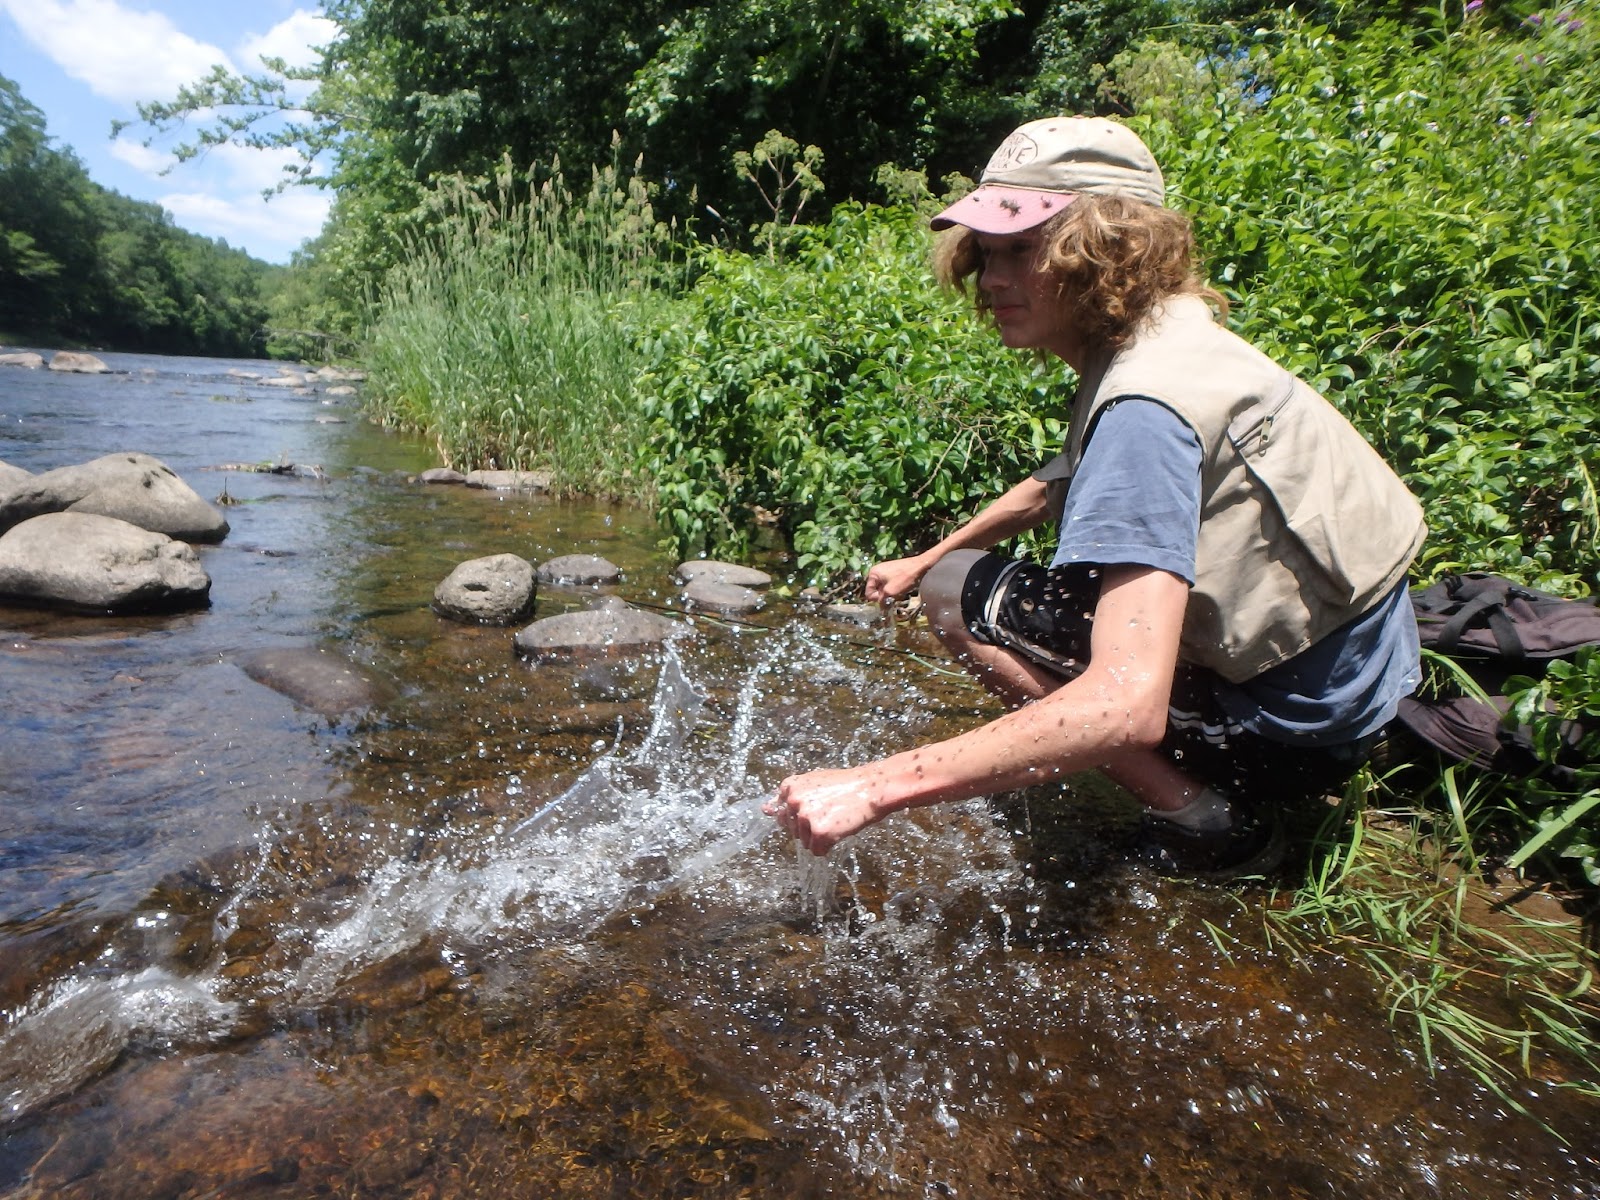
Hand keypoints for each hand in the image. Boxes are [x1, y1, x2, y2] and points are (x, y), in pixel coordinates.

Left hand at [763, 766, 889, 855]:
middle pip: (793, 829)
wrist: (871, 788)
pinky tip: (840, 831)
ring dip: (819, 837)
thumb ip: (790, 796)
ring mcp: (805, 817)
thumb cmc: (845, 785)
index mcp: (789, 786)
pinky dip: (828, 846)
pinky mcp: (819, 832)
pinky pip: (817, 851)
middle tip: (831, 813)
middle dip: (809, 827)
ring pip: (804, 841)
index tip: (815, 811)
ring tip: (837, 819)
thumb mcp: (813, 783)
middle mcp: (793, 801)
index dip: (801, 815)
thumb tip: (764, 810)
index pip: (783, 813)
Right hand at [864, 554, 932, 605]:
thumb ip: (882, 601)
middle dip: (885, 596)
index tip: (888, 598)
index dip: (878, 599)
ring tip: (900, 591)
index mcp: (873, 574)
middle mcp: (877, 571)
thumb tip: (881, 607)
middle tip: (895, 596)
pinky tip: (903, 587)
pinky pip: (891, 584)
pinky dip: (896, 588)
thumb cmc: (904, 578)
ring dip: (891, 593)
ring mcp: (885, 570)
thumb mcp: (891, 592)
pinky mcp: (894, 571)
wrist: (921, 566)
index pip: (869, 593)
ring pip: (885, 588)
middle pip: (877, 590)